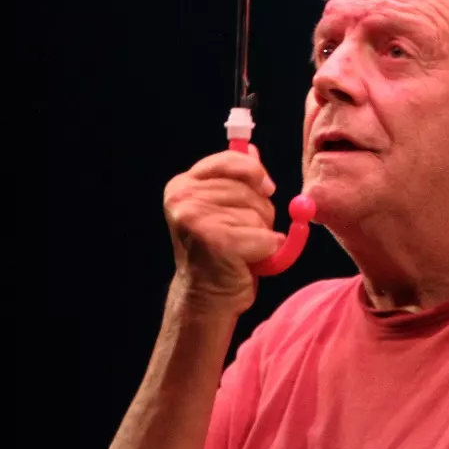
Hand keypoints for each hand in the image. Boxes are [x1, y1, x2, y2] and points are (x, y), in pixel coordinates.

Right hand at [162, 145, 283, 314]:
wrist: (206, 298)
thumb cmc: (218, 253)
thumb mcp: (222, 209)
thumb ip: (235, 180)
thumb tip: (252, 150)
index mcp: (182, 186)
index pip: (229, 160)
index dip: (254, 171)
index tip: (266, 186)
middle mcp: (185, 200)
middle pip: (250, 189)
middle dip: (259, 210)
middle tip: (245, 233)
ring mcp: (199, 220)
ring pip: (259, 212)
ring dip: (261, 232)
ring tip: (242, 248)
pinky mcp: (219, 242)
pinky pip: (265, 236)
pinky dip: (266, 251)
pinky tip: (247, 261)